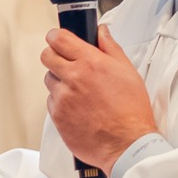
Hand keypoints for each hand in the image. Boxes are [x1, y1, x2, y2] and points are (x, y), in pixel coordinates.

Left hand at [40, 26, 156, 173]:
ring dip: (59, 81)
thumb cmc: (131, 112)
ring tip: (79, 91)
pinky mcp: (57, 116)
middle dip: (54, 55)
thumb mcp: (128, 72)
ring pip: (49, 80)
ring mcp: (62, 98)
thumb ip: (110, 48)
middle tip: (65, 62)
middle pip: (47, 56)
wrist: (126, 144)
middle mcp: (73, 78)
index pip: (59, 38)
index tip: (58, 38)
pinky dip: (61, 102)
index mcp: (90, 63)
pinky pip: (52, 102)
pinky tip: (78, 107)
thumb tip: (102, 33)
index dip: (56, 36)